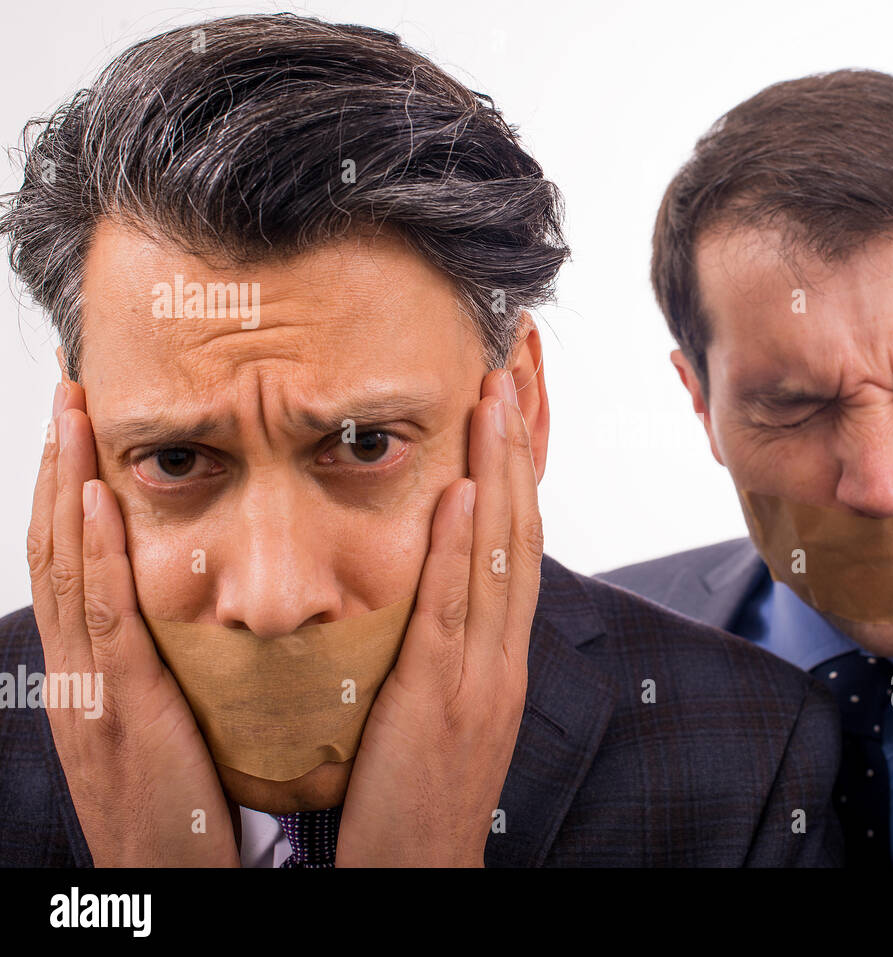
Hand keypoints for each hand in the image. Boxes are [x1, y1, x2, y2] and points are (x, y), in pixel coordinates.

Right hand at [27, 380, 238, 865]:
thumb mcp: (166, 728)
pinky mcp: (120, 712)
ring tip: (73, 417)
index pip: (75, 567)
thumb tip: (193, 619)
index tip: (82, 433)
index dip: (71, 497)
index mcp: (92, 676)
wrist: (166, 889)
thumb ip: (167, 673)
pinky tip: (100, 501)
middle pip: (59, 552)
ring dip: (68, 487)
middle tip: (69, 396)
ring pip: (69, 569)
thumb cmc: (181, 813)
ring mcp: (88, 691)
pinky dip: (96, 555)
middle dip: (59, 471)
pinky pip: (103, 620)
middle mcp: (77, 674)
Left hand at [336, 368, 541, 865]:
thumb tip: (428, 566)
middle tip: (512, 367)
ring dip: (501, 470)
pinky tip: (463, 490)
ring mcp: (481, 674)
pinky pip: (455, 609)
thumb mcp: (436, 703)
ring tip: (494, 395)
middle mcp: (501, 652)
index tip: (511, 399)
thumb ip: (441, 637)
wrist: (420, 872)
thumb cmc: (416, 793)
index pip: (515, 539)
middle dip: (519, 444)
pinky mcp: (445, 699)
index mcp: (497, 651)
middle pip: (520, 528)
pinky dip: (463, 546)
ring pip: (499, 554)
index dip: (519, 466)